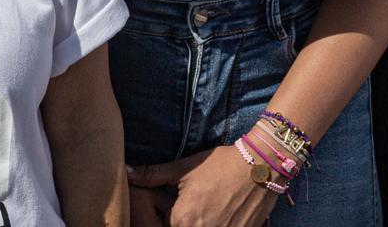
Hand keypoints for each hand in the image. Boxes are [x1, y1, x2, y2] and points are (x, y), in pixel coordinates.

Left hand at [130, 147, 278, 226]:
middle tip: (198, 200)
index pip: (161, 225)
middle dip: (181, 219)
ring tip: (208, 204)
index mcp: (182, 221)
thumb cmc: (220, 166)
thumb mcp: (183, 169)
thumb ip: (152, 175)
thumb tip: (126, 172)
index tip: (175, 201)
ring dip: (200, 221)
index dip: (166, 213)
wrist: (260, 168)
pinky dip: (216, 224)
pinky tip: (221, 211)